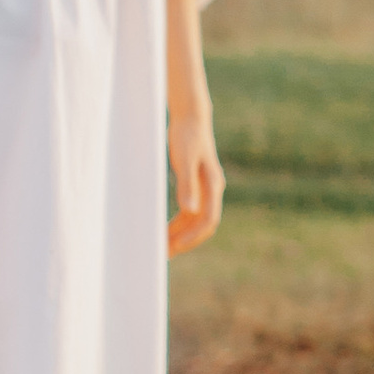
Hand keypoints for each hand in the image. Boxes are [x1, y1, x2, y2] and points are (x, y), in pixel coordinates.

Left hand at [168, 105, 225, 257]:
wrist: (191, 118)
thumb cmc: (187, 136)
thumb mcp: (185, 160)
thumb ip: (188, 186)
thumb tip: (190, 211)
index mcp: (212, 185)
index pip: (207, 220)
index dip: (192, 236)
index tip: (174, 247)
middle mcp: (212, 190)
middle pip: (203, 225)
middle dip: (186, 241)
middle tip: (165, 254)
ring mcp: (205, 190)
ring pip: (195, 220)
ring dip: (180, 234)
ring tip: (161, 247)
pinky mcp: (196, 186)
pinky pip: (189, 212)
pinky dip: (178, 224)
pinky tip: (165, 230)